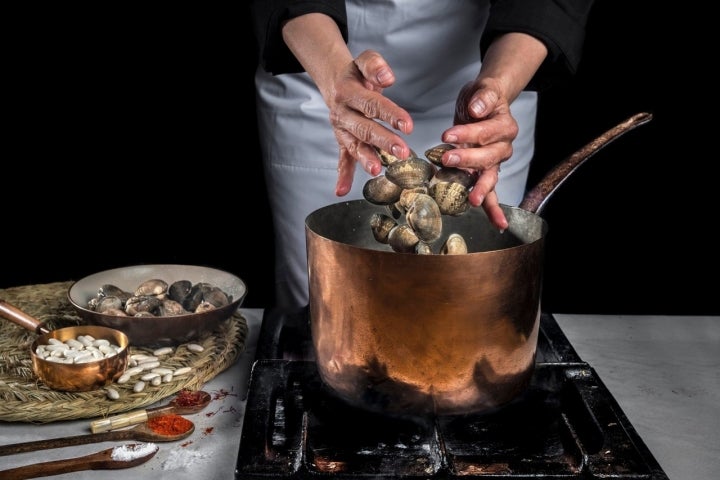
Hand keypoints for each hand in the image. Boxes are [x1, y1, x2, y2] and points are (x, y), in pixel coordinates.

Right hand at [327, 50, 413, 196]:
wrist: (336, 84)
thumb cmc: (357, 75)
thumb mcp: (364, 60)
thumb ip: (375, 65)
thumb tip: (387, 78)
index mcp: (348, 92)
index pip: (372, 104)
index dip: (390, 115)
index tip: (408, 125)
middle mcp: (343, 113)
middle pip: (364, 128)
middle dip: (383, 141)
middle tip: (402, 151)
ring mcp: (342, 130)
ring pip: (354, 145)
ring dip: (365, 159)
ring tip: (377, 170)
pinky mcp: (342, 141)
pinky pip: (342, 159)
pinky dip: (343, 175)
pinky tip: (342, 189)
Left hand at [438, 79, 518, 230]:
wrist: (484, 104)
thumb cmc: (482, 98)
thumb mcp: (483, 89)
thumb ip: (483, 97)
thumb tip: (476, 109)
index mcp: (505, 126)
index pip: (486, 132)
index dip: (467, 134)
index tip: (447, 134)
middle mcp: (503, 147)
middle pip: (487, 157)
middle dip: (467, 159)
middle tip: (447, 157)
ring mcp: (495, 163)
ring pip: (490, 177)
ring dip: (482, 189)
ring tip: (474, 200)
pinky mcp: (486, 172)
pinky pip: (492, 192)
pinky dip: (494, 209)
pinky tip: (499, 225)